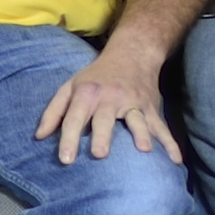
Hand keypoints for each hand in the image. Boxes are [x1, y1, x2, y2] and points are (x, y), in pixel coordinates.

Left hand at [34, 49, 182, 163]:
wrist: (132, 55)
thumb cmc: (95, 77)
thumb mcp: (69, 87)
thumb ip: (53, 112)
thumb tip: (39, 137)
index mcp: (86, 94)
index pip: (75, 118)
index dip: (69, 138)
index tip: (66, 160)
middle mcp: (110, 98)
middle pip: (105, 119)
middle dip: (103, 136)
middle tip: (100, 154)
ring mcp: (134, 103)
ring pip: (137, 120)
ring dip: (141, 134)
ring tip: (144, 150)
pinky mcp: (151, 108)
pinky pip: (161, 127)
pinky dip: (170, 143)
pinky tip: (176, 160)